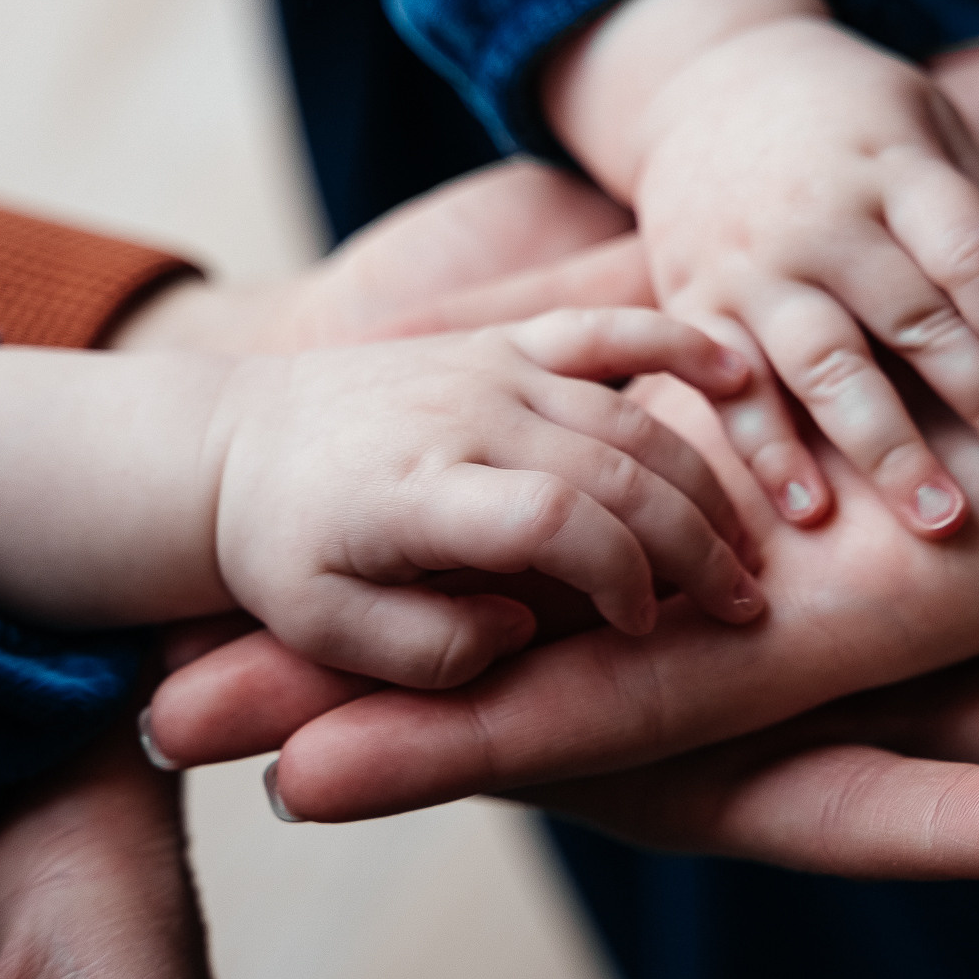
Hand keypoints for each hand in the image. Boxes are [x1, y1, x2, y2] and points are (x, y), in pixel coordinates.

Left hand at [198, 13, 978, 905]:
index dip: (500, 735)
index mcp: (921, 601)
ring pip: (557, 493)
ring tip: (192, 575)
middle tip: (155, 716)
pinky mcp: (775, 310)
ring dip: (393, 529)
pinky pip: (604, 349)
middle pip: (569, 626)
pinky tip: (345, 373)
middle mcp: (825, 542)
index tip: (302, 780)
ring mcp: (786, 429)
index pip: (680, 702)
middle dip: (380, 674)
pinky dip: (487, 366)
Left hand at [210, 309, 760, 684]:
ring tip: (747, 544)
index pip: (554, 520)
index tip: (645, 625)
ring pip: (626, 411)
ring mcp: (488, 367)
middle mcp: (463, 415)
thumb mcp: (326, 629)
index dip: (620, 575)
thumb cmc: (284, 555)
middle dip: (694, 540)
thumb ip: (423, 650)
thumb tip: (518, 629)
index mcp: (418, 492)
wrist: (231, 447)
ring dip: (701, 478)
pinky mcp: (504, 341)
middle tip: (744, 603)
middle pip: (614, 466)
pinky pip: (604, 328)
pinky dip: (675, 342)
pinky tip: (739, 373)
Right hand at [547, 0, 978, 535]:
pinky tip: (809, 512)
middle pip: (912, 317)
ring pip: (825, 366)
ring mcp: (751, 263)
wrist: (704, 85)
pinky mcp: (692, 304)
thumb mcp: (927, 121)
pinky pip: (727, 387)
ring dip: (887, 448)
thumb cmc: (851, 121)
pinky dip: (766, 451)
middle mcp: (820, 216)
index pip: (971, 251)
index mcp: (892, 163)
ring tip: (940, 519)